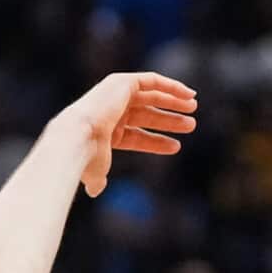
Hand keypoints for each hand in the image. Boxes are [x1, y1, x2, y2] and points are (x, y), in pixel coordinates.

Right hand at [60, 72, 198, 197]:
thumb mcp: (95, 172)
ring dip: (173, 102)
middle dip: (168, 119)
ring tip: (193, 109)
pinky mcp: (122, 82)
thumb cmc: (86, 158)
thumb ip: (97, 180)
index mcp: (106, 132)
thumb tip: (95, 191)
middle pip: (146, 114)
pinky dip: (170, 86)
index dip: (157, 141)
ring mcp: (115, 95)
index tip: (176, 146)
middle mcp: (110, 111)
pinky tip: (188, 95)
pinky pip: (151, 80)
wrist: (77, 137)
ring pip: (151, 96)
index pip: (136, 135)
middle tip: (190, 125)